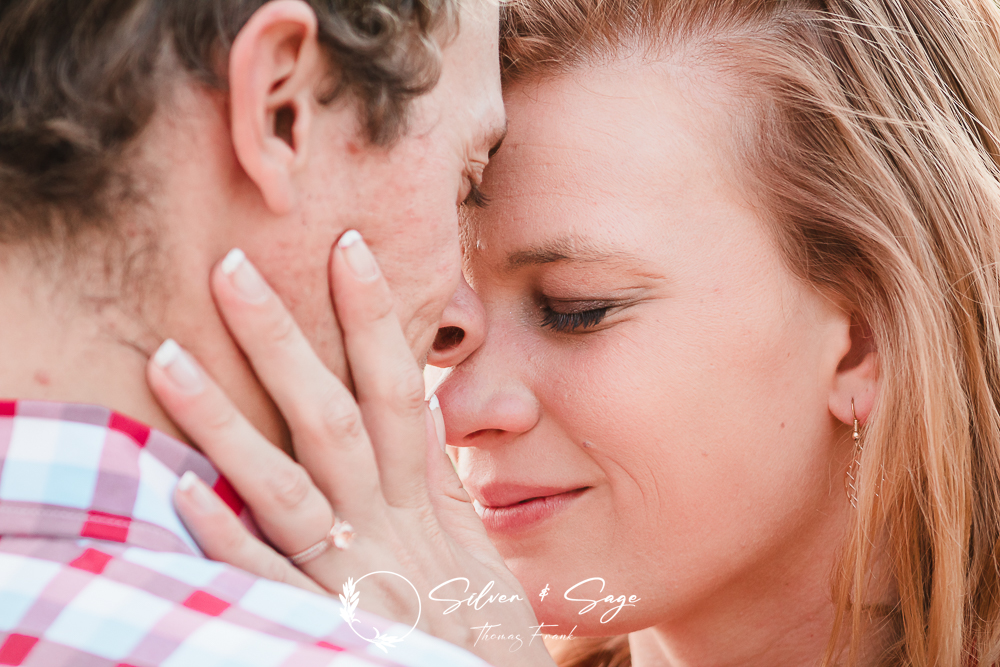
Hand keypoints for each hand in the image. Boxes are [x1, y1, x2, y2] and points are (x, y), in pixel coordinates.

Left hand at [146, 232, 554, 666]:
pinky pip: (270, 582)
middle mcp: (386, 527)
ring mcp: (353, 577)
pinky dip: (226, 539)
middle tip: (232, 269)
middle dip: (284, 340)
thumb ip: (441, 479)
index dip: (374, 318)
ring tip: (166, 358)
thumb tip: (427, 407)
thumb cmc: (483, 628)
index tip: (345, 248)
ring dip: (225, 422)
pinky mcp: (329, 626)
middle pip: (332, 418)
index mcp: (424, 501)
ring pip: (286, 488)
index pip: (400, 390)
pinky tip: (175, 492)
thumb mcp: (475, 546)